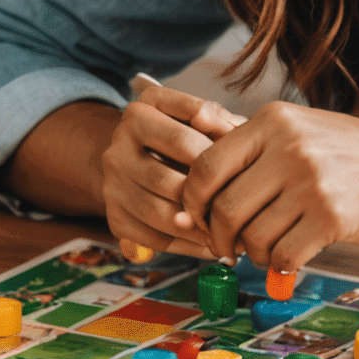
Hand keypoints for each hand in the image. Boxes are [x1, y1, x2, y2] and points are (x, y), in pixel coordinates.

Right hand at [99, 75, 246, 261]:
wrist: (139, 157)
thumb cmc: (182, 135)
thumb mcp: (196, 116)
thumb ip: (217, 119)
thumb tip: (234, 134)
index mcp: (139, 112)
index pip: (180, 138)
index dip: (218, 156)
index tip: (246, 165)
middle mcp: (117, 146)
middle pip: (167, 179)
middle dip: (207, 196)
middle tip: (240, 206)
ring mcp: (112, 183)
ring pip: (160, 213)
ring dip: (199, 227)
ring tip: (232, 229)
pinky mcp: (115, 216)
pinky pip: (154, 239)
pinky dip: (188, 246)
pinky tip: (213, 243)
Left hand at [179, 102, 358, 270]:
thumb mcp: (306, 131)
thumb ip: (255, 149)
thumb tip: (194, 182)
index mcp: (274, 120)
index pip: (207, 165)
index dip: (193, 201)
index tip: (198, 219)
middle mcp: (288, 146)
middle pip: (225, 206)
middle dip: (220, 237)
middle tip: (229, 247)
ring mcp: (311, 181)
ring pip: (252, 235)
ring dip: (254, 253)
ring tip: (269, 249)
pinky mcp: (332, 216)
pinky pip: (283, 254)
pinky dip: (280, 265)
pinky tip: (291, 259)